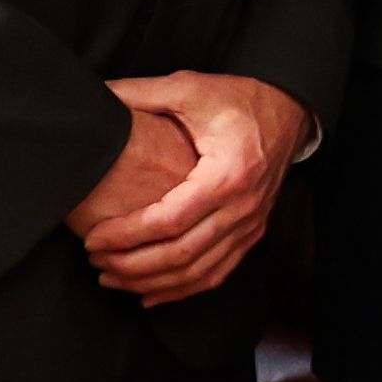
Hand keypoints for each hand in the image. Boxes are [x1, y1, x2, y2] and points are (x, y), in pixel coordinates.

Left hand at [77, 73, 303, 306]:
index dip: (127, 235)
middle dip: (131, 265)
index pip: (170, 220)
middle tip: (94, 261)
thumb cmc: (239, 100)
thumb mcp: (189, 88)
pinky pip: (217, 273)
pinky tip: (149, 293)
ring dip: (152, 282)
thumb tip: (95, 94)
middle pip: (182, 254)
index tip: (92, 237)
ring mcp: (251, 223)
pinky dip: (182, 290)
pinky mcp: (251, 232)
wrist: (290, 111)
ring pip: (198, 272)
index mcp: (227, 173)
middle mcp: (243, 206)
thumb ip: (140, 93)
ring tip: (111, 278)